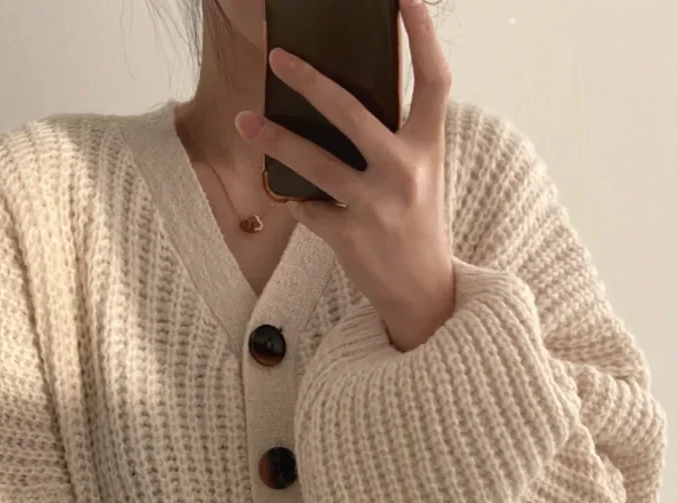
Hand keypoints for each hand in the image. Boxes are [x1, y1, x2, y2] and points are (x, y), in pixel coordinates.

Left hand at [235, 0, 454, 350]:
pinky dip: (299, 202)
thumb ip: (396, 139)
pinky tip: (299, 202)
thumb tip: (341, 102)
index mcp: (430, 148)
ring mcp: (377, 206)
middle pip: (353, 112)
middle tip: (279, 56)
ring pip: (315, 163)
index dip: (422, 35)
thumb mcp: (422, 176)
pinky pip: (308, 208)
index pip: (434, 80)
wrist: (423, 293)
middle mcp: (406, 172)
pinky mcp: (351, 236)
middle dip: (311, 81)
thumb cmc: (418, 225)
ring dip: (275, 140)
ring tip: (243, 122)